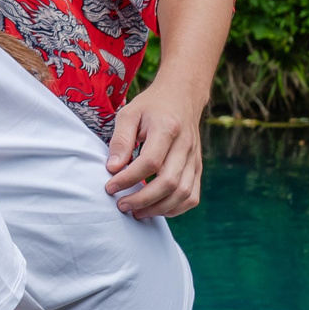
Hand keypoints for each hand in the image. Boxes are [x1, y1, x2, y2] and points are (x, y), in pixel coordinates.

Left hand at [104, 83, 204, 217]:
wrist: (182, 97)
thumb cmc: (151, 107)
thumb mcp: (129, 114)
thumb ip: (120, 140)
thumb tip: (112, 169)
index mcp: (167, 128)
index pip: (150, 161)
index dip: (129, 179)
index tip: (110, 187)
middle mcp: (185, 145)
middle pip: (169, 182)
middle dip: (142, 199)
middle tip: (120, 205)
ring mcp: (195, 159)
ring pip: (183, 193)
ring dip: (158, 208)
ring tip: (135, 212)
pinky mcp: (198, 168)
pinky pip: (192, 196)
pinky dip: (175, 208)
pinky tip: (155, 209)